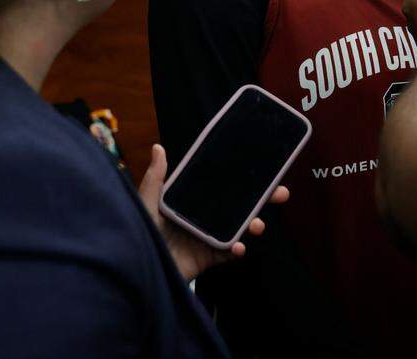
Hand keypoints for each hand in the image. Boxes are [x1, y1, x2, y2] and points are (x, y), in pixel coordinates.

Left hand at [138, 144, 289, 281]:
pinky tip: (239, 246)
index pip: (224, 186)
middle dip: (263, 199)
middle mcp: (205, 216)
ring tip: (258, 224)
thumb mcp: (146, 203)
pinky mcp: (208, 257)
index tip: (265, 168)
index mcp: (193, 200)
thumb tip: (159, 147)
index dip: (245, 178)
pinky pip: (228, 252)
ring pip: (240, 228)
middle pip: (240, 205)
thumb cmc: (137, 233)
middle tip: (282, 193)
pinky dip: (237, 249)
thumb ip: (155, 178)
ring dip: (254, 224)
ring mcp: (208, 237)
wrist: (134, 268)